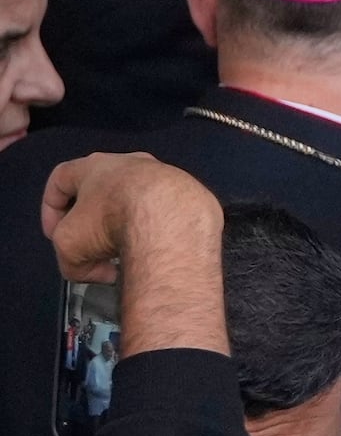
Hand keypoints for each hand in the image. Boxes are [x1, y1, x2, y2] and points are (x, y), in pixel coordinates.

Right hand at [41, 152, 224, 355]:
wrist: (172, 222)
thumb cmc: (110, 222)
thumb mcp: (70, 247)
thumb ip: (70, 259)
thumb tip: (96, 271)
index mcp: (95, 165)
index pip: (61, 178)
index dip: (51, 209)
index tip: (54, 235)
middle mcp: (133, 164)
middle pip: (102, 191)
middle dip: (92, 223)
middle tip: (92, 248)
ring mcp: (167, 176)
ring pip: (138, 202)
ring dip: (126, 228)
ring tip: (126, 254)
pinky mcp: (193, 195)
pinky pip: (167, 214)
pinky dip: (157, 232)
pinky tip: (156, 252)